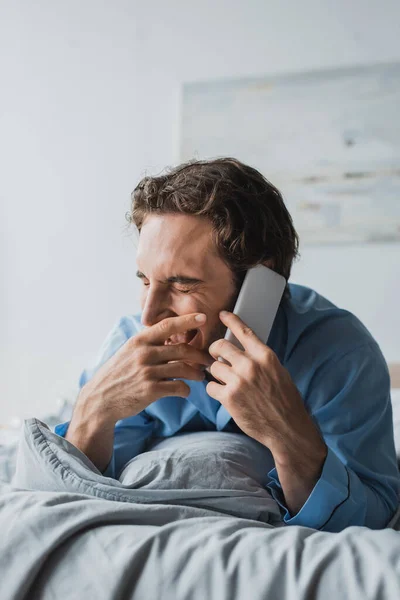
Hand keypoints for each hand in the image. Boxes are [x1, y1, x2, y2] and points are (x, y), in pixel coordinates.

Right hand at [79, 312, 211, 423]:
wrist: (100, 399)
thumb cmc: (118, 374)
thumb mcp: (129, 352)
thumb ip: (148, 343)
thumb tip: (172, 334)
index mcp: (140, 341)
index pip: (167, 325)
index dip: (187, 320)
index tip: (203, 317)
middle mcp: (144, 354)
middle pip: (182, 349)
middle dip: (200, 355)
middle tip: (209, 359)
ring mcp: (147, 372)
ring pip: (184, 369)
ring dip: (197, 374)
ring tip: (201, 376)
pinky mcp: (150, 390)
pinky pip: (178, 387)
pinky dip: (186, 390)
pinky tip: (185, 390)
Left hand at [206, 311, 321, 455]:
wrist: (287, 428)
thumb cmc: (285, 401)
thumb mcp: (278, 372)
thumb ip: (260, 360)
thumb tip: (241, 351)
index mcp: (265, 356)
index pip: (244, 332)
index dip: (231, 321)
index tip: (222, 314)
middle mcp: (251, 365)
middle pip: (220, 346)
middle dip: (215, 350)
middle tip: (216, 357)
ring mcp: (238, 381)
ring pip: (213, 366)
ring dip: (216, 373)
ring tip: (225, 381)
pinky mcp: (229, 398)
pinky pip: (210, 386)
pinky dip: (214, 390)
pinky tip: (224, 395)